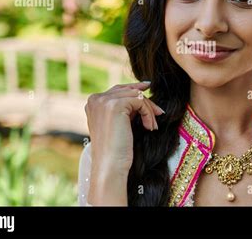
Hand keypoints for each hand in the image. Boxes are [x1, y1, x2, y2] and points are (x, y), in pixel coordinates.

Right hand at [85, 81, 163, 204]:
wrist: (110, 165)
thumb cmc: (115, 149)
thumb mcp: (116, 122)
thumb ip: (122, 107)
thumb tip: (140, 92)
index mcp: (93, 102)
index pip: (118, 89)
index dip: (135, 89)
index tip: (147, 87)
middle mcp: (96, 98)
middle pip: (128, 91)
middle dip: (146, 101)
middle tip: (159, 112)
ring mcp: (104, 101)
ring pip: (136, 96)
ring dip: (149, 110)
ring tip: (152, 126)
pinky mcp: (115, 105)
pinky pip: (140, 102)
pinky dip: (148, 114)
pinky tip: (149, 127)